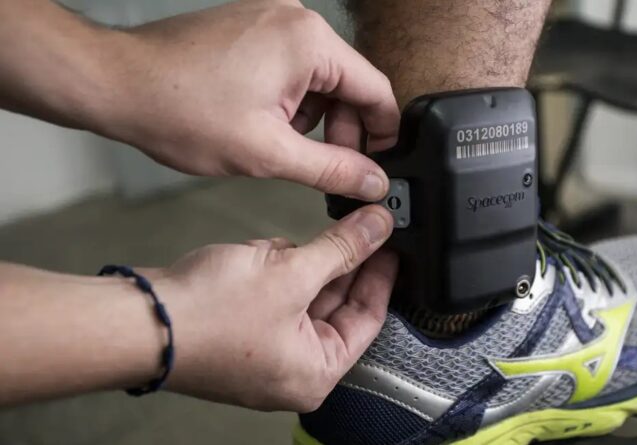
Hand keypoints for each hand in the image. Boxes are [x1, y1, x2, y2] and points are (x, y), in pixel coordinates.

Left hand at [101, 0, 399, 200]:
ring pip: (320, 77)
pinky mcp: (252, 25)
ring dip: (314, 118)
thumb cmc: (179, 111)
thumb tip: (372, 183)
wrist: (116, 84)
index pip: (376, 90)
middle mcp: (296, 19)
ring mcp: (271, 18)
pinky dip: (290, 99)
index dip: (383, 136)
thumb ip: (333, 170)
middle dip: (344, 130)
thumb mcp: (268, 154)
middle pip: (349, 82)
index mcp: (309, 41)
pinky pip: (292, 66)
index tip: (377, 167)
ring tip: (282, 147)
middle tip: (330, 170)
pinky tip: (266, 124)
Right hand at [151, 205, 395, 411]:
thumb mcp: (291, 273)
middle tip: (358, 226)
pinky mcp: (239, 335)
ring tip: (294, 243)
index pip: (368, 319)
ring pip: (302, 297)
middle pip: (335, 307)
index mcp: (315, 373)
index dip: (381, 274)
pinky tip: (265, 254)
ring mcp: (263, 354)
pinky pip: (272, 297)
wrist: (137, 319)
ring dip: (300, 265)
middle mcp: (291, 371)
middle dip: (337, 264)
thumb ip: (342, 249)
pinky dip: (273, 271)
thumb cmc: (208, 315)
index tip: (390, 243)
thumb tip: (379, 227)